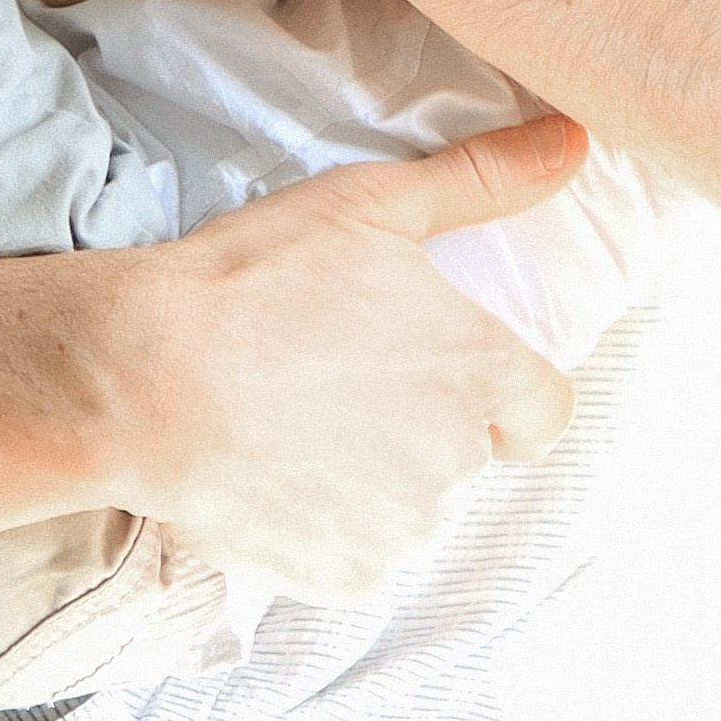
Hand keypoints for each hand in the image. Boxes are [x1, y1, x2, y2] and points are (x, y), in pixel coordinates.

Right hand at [117, 114, 585, 598]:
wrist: (148, 377)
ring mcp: (403, 529)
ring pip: (413, 504)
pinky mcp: (345, 578)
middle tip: (341, 372)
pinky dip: (327, 523)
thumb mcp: (374, 202)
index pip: (546, 407)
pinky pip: (358, 553)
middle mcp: (459, 461)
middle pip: (470, 450)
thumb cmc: (261, 279)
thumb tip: (571, 142)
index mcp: (480, 371)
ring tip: (297, 417)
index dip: (509, 389)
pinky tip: (274, 470)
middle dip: (423, 419)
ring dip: (376, 473)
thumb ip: (484, 179)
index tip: (448, 367)